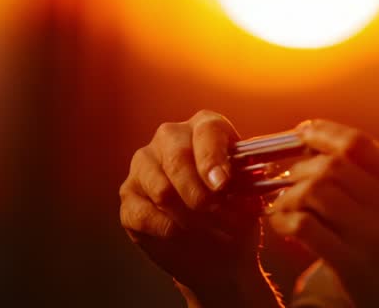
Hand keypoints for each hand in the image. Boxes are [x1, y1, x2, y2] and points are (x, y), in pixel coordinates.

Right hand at [118, 110, 272, 303]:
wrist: (218, 250)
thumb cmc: (236, 212)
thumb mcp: (250, 196)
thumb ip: (246, 185)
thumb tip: (243, 185)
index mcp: (205, 127)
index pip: (207, 131)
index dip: (213, 159)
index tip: (222, 185)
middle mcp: (170, 137)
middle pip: (178, 159)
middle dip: (201, 195)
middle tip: (220, 217)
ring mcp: (144, 163)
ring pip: (162, 189)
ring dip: (189, 217)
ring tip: (209, 229)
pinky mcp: (128, 194)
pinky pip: (143, 213)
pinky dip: (168, 229)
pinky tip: (182, 234)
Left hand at [266, 119, 378, 307]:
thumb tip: (332, 152)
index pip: (359, 143)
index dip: (323, 132)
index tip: (303, 132)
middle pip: (332, 165)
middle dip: (299, 168)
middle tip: (286, 179)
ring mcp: (375, 236)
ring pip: (315, 192)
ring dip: (289, 195)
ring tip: (283, 205)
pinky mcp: (354, 265)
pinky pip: (306, 227)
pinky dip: (285, 221)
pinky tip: (283, 227)